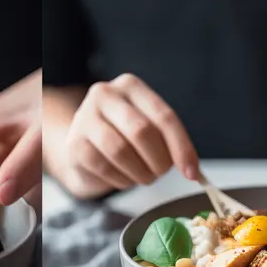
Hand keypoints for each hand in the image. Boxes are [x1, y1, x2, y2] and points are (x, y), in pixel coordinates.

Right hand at [64, 73, 198, 193]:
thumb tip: (192, 170)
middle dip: (158, 160)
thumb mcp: (148, 128)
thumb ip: (169, 141)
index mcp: (130, 86)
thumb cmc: (123, 136)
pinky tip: (125, 178)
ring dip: (139, 173)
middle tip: (161, 173)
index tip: (191, 172)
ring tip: (144, 177)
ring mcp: (84, 117)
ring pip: (121, 150)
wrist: (84, 147)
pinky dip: (121, 180)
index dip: (181, 146)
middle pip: (141, 131)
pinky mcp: (74, 144)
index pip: (163, 116)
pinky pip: (103, 167)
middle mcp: (105, 94)